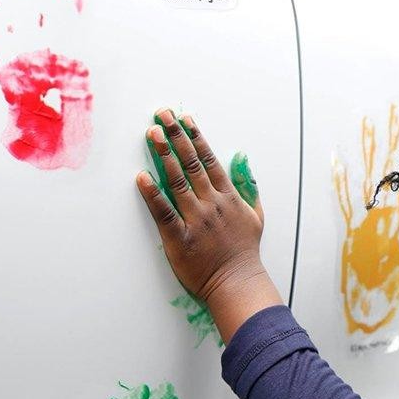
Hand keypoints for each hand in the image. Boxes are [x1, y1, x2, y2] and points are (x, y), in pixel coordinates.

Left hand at [137, 108, 281, 342]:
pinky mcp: (180, 237)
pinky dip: (152, 193)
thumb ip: (249, 190)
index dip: (195, 136)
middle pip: (191, 162)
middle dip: (176, 136)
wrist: (237, 283)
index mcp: (229, 197)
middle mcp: (212, 203)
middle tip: (162, 115)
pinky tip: (142, 176)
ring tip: (151, 134)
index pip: (209, 159)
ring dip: (164, 154)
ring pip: (178, 180)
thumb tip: (244, 167)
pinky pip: (163, 211)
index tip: (184, 119)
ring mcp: (196, 219)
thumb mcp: (256, 217)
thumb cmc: (245, 253)